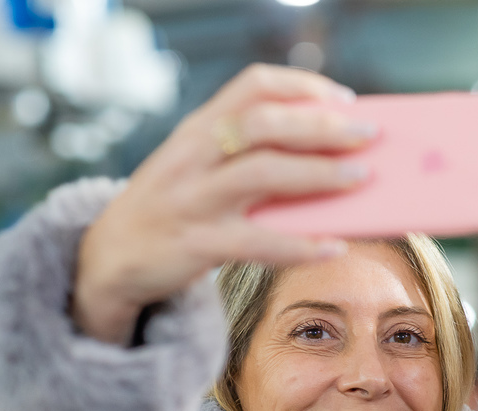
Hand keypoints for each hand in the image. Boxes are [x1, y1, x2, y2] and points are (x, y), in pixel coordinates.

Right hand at [73, 65, 375, 343]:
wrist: (109, 257)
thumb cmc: (174, 208)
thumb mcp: (199, 167)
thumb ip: (249, 157)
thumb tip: (330, 161)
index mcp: (199, 128)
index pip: (252, 86)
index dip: (303, 86)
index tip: (345, 99)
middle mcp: (193, 155)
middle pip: (263, 125)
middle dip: (321, 126)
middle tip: (368, 134)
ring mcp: (192, 198)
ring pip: (261, 174)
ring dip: (317, 173)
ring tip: (360, 178)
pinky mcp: (195, 243)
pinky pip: (256, 242)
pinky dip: (300, 245)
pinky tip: (334, 247)